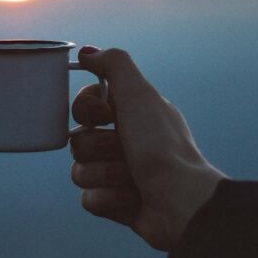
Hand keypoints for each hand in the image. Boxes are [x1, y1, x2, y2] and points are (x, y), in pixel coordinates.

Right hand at [70, 46, 226, 250]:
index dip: (87, 109)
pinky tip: (132, 200)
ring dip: (104, 174)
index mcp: (132, 114)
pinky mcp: (116, 204)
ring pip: (80, 171)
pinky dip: (109, 199)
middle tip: (123, 150)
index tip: (104, 114)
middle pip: (78, 139)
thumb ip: (113, 64)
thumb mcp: (139, 94)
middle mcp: (126, 141)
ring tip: (132, 179)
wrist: (180, 200)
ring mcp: (120, 174)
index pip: (85, 105)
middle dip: (97, 147)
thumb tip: (86, 52)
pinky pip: (89, 199)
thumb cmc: (162, 146)